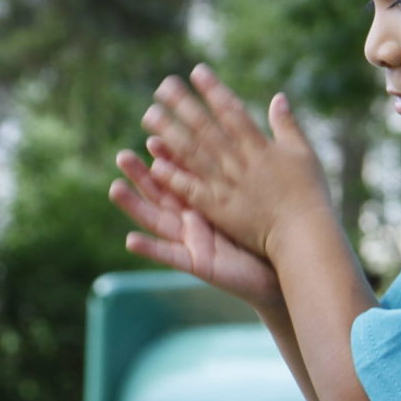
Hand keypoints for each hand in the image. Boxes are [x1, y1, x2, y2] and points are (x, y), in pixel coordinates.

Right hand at [111, 143, 281, 311]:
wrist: (285, 266)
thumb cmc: (270, 232)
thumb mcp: (253, 195)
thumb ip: (242, 168)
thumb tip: (244, 134)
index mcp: (207, 201)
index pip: (182, 175)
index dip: (165, 158)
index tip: (152, 137)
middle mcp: (194, 220)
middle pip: (161, 194)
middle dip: (140, 176)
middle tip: (122, 156)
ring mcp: (193, 242)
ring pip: (158, 221)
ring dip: (135, 206)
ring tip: (115, 188)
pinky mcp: (197, 264)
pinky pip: (170, 256)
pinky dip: (150, 249)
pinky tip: (129, 240)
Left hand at [139, 65, 335, 261]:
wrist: (305, 236)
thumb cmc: (309, 194)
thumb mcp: (303, 154)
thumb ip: (287, 125)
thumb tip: (278, 97)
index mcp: (260, 147)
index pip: (232, 111)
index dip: (213, 90)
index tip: (196, 71)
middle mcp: (240, 162)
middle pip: (206, 128)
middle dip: (183, 105)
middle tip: (163, 86)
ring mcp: (227, 186)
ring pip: (194, 155)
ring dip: (170, 133)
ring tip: (149, 115)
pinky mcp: (219, 210)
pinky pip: (192, 190)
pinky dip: (174, 176)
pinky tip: (154, 161)